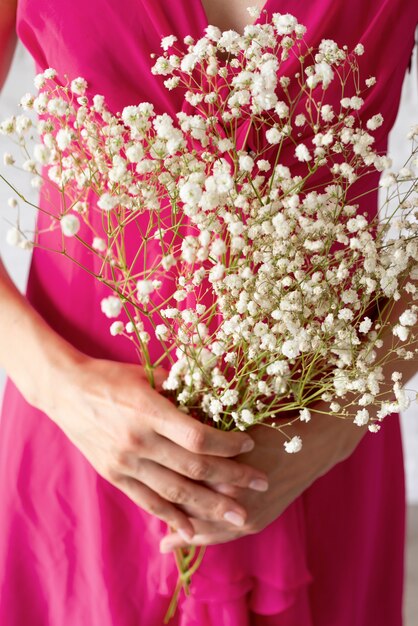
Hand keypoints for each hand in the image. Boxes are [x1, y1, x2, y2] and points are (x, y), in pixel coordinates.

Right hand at [42, 352, 268, 539]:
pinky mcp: (114, 476)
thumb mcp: (148, 375)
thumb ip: (182, 390)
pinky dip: (172, 517)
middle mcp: (138, 441)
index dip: (227, 444)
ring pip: (174, 491)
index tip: (248, 445)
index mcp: (149, 411)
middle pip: (193, 467)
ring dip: (210, 506)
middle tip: (261, 485)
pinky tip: (193, 530)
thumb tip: (219, 399)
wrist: (65, 391)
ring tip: (239, 516)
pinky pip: (147, 502)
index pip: (198, 436)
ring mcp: (124, 463)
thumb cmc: (111, 377)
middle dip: (232, 478)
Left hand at [160, 406, 367, 549]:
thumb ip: (202, 437)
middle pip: (184, 502)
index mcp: (221, 465)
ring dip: (178, 523)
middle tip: (143, 495)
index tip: (143, 468)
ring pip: (199, 524)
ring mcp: (243, 513)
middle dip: (163, 500)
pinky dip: (198, 536)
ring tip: (156, 525)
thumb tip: (165, 436)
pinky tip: (180, 539)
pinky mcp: (255, 522)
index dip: (157, 474)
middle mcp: (230, 494)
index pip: (178, 476)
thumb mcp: (233, 425)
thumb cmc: (271, 426)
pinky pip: (218, 536)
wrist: (312, 445)